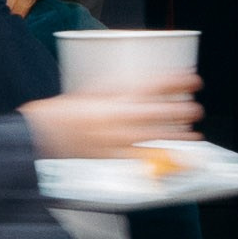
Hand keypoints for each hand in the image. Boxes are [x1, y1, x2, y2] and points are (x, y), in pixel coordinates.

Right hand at [21, 77, 199, 162]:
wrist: (43, 134)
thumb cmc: (68, 111)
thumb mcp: (95, 90)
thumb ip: (121, 88)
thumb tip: (151, 84)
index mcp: (112, 95)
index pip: (152, 84)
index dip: (176, 81)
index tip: (192, 79)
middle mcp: (116, 117)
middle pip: (159, 112)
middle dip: (182, 109)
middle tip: (195, 107)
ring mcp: (116, 139)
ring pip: (156, 136)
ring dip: (179, 134)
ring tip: (193, 132)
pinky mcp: (113, 158)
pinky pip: (145, 159)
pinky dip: (165, 158)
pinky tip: (178, 156)